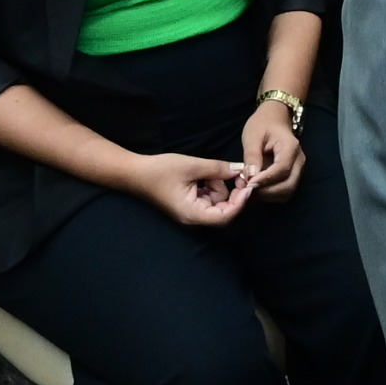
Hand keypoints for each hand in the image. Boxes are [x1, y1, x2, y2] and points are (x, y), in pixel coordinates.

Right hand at [123, 151, 253, 226]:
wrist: (136, 173)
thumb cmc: (161, 171)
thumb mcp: (192, 166)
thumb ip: (218, 169)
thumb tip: (241, 170)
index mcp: (193, 214)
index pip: (225, 217)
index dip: (240, 202)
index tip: (248, 185)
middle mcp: (194, 218)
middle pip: (224, 210)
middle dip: (230, 191)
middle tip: (234, 172)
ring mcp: (192, 212)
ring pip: (217, 201)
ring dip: (218, 185)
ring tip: (205, 171)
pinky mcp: (191, 204)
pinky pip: (209, 197)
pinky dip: (210, 185)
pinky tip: (201, 174)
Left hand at [239, 100, 305, 197]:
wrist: (273, 120)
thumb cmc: (262, 125)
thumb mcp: (252, 136)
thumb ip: (252, 156)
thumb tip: (251, 177)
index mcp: (291, 147)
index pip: (282, 169)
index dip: (265, 180)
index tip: (248, 184)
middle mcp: (299, 161)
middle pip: (288, 185)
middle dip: (267, 192)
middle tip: (247, 189)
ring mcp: (298, 170)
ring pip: (287, 192)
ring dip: (269, 195)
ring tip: (250, 189)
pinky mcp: (293, 176)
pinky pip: (284, 192)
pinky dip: (271, 195)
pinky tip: (257, 189)